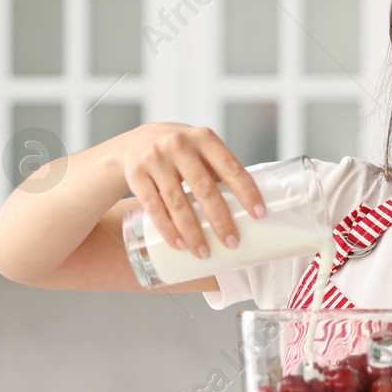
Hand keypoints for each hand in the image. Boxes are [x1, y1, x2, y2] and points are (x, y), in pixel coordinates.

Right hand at [103, 123, 263, 258]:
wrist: (132, 144)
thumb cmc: (177, 152)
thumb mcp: (198, 149)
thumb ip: (218, 170)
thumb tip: (247, 207)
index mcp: (203, 138)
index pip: (230, 166)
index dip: (246, 191)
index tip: (259, 214)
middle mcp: (179, 145)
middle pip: (204, 188)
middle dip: (220, 220)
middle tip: (232, 243)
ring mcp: (156, 159)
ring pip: (177, 202)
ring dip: (192, 232)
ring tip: (204, 252)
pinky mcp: (136, 175)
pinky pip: (154, 208)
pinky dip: (168, 230)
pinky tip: (179, 245)